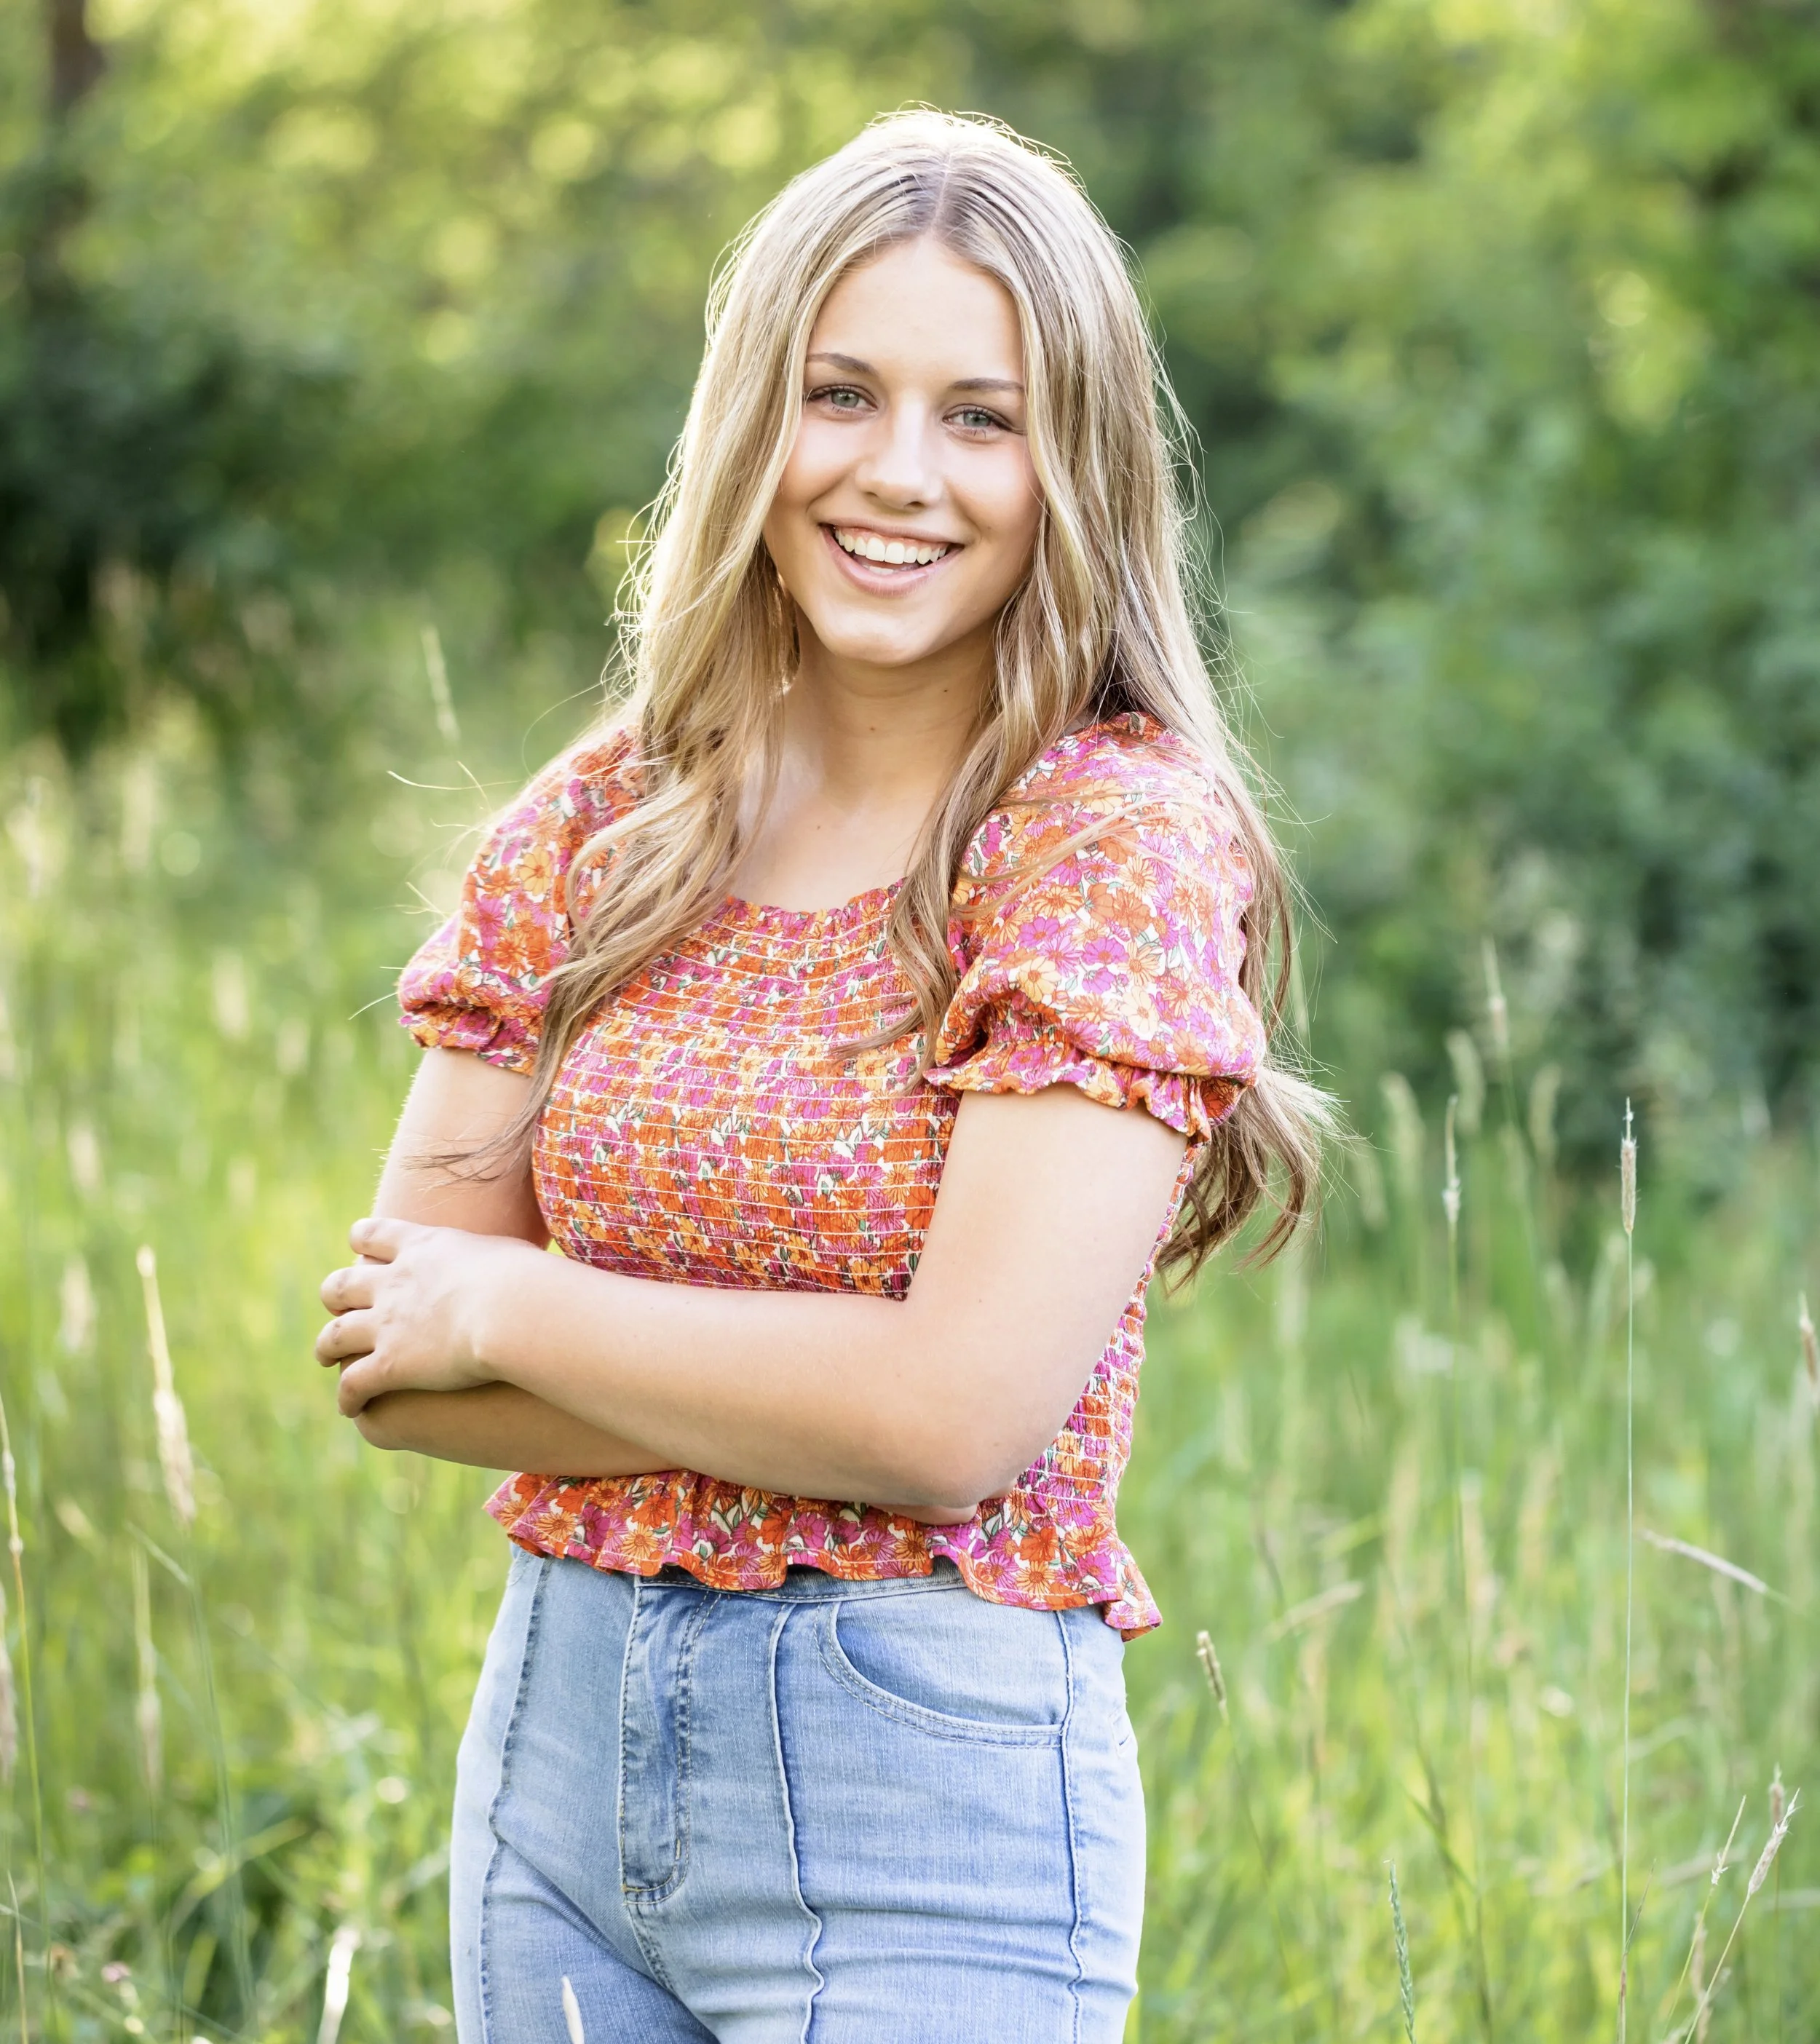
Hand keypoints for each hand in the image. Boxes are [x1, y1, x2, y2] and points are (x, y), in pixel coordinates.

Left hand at [316, 1217, 539, 1415]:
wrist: (511, 1310)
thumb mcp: (511, 1254)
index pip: (375, 1234)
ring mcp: (385, 1325)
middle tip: (337, 1303)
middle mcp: (393, 1283)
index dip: (363, 1239)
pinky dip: (348, 1396)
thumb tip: (526, 1265)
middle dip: (336, 1294)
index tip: (359, 1243)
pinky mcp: (388, 1365)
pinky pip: (354, 1384)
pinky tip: (350, 1407)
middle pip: (344, 1284)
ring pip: (336, 1336)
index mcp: (422, 1247)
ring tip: (326, 1357)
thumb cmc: (528, 1280)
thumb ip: (502, 1259)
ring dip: (327, 1347)